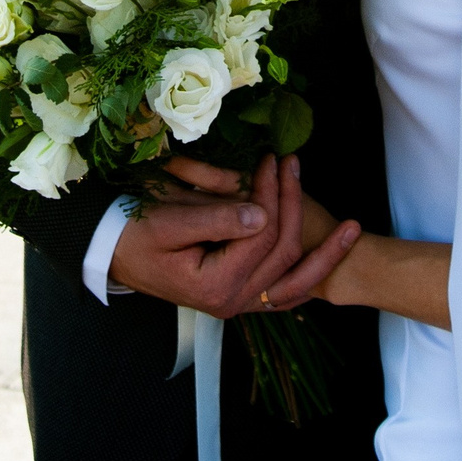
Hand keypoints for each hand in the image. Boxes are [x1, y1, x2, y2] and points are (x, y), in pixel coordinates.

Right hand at [111, 155, 357, 316]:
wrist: (111, 252)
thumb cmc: (134, 231)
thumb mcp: (168, 220)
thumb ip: (216, 218)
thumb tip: (261, 212)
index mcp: (215, 285)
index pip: (261, 236)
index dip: (271, 195)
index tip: (271, 159)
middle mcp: (232, 301)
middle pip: (283, 254)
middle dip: (293, 205)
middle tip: (291, 164)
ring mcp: (239, 301)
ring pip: (296, 282)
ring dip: (324, 253)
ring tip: (350, 226)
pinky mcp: (240, 295)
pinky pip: (285, 293)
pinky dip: (311, 278)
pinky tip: (333, 261)